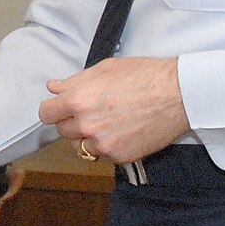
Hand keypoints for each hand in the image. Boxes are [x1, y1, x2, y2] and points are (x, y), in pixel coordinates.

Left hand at [39, 56, 188, 163]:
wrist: (178, 94)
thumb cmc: (144, 76)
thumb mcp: (105, 69)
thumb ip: (74, 81)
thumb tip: (54, 88)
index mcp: (79, 100)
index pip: (46, 114)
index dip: (53, 109)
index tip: (60, 108)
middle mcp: (87, 124)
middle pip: (62, 131)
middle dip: (72, 121)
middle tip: (92, 110)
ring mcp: (103, 143)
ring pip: (80, 146)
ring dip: (87, 137)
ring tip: (107, 122)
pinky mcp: (119, 156)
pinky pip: (102, 154)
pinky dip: (107, 146)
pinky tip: (122, 130)